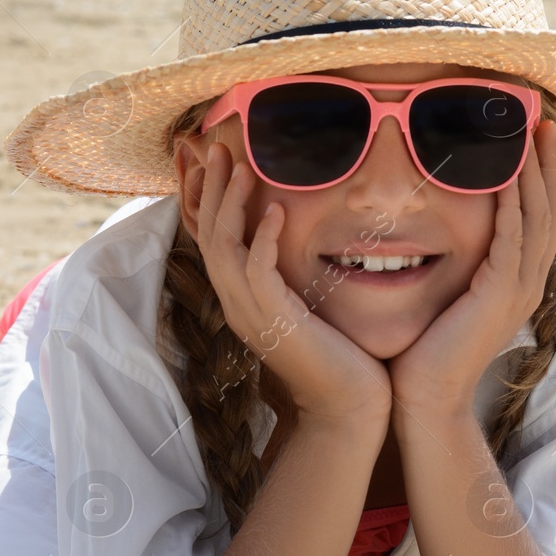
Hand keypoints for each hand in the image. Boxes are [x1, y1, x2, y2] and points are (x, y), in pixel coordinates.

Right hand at [192, 143, 392, 424]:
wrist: (349, 407)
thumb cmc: (339, 357)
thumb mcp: (309, 306)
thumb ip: (296, 273)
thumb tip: (301, 237)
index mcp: (242, 299)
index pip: (211, 240)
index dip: (206, 200)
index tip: (212, 163)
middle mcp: (237, 304)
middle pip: (208, 235)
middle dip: (210, 189)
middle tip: (216, 148)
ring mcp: (251, 314)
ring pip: (223, 247)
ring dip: (230, 203)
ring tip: (240, 166)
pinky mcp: (274, 321)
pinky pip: (256, 271)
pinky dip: (261, 239)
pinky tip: (275, 212)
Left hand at [387, 116, 555, 418]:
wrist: (424, 399)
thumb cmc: (424, 352)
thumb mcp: (446, 296)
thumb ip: (455, 265)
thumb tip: (438, 232)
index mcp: (517, 283)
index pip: (540, 218)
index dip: (541, 178)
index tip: (534, 139)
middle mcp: (527, 284)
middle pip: (551, 210)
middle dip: (547, 164)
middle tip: (543, 122)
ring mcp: (518, 290)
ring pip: (538, 217)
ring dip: (535, 172)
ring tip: (531, 134)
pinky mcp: (499, 294)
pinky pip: (513, 236)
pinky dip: (512, 201)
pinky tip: (506, 172)